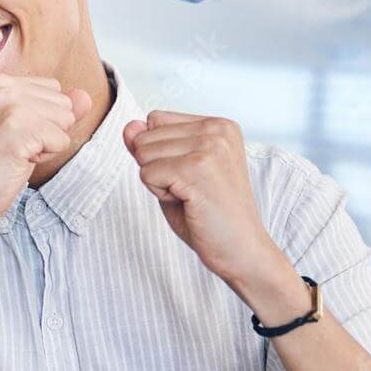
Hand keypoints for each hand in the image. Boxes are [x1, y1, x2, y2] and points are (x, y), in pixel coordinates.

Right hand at [0, 75, 87, 231]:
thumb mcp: (21, 127)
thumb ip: (54, 108)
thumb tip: (86, 97)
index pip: (52, 89)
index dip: (39, 118)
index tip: (8, 134)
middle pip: (62, 103)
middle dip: (46, 130)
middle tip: (10, 146)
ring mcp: (6, 105)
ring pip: (66, 120)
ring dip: (46, 144)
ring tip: (13, 152)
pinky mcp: (18, 128)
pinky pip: (62, 141)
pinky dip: (45, 158)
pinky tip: (16, 161)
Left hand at [122, 111, 290, 292]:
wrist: (242, 250)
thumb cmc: (209, 214)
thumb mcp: (174, 172)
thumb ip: (150, 146)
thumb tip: (128, 127)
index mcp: (218, 124)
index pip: (154, 119)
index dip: (160, 152)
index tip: (191, 175)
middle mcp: (217, 129)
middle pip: (145, 135)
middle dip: (156, 167)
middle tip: (191, 190)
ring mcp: (209, 146)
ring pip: (142, 152)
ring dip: (158, 181)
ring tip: (191, 195)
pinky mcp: (197, 167)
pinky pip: (146, 173)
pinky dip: (160, 194)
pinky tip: (189, 203)